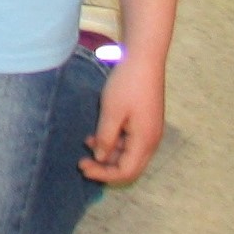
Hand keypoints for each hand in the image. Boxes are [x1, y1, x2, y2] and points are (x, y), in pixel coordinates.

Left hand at [81, 50, 165, 183]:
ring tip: (84, 143)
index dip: (104, 174)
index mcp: (145, 142)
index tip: (83, 167)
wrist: (145, 59)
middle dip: (105, 167)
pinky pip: (130, 140)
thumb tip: (100, 156)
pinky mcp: (145, 121)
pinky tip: (96, 133)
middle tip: (81, 163)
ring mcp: (150, 131)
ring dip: (108, 152)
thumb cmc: (127, 84)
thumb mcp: (111, 111)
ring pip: (128, 152)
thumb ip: (105, 137)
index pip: (126, 171)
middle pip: (129, 165)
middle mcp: (151, 140)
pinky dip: (113, 140)